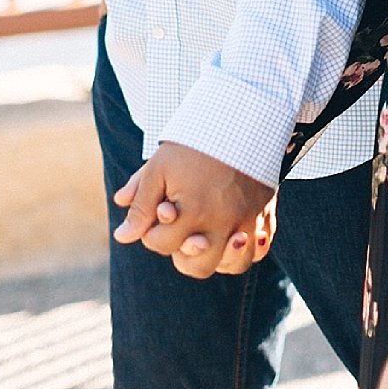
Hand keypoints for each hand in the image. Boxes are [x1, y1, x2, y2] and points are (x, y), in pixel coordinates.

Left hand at [112, 141, 273, 276]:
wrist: (237, 121)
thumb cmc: (191, 146)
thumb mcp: (158, 169)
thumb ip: (140, 206)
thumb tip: (122, 237)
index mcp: (193, 211)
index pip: (161, 244)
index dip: (151, 232)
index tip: (159, 210)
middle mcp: (222, 223)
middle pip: (196, 267)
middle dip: (180, 253)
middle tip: (179, 229)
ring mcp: (247, 222)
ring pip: (231, 265)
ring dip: (214, 258)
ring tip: (204, 238)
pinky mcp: (265, 215)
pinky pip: (258, 250)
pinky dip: (246, 250)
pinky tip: (231, 237)